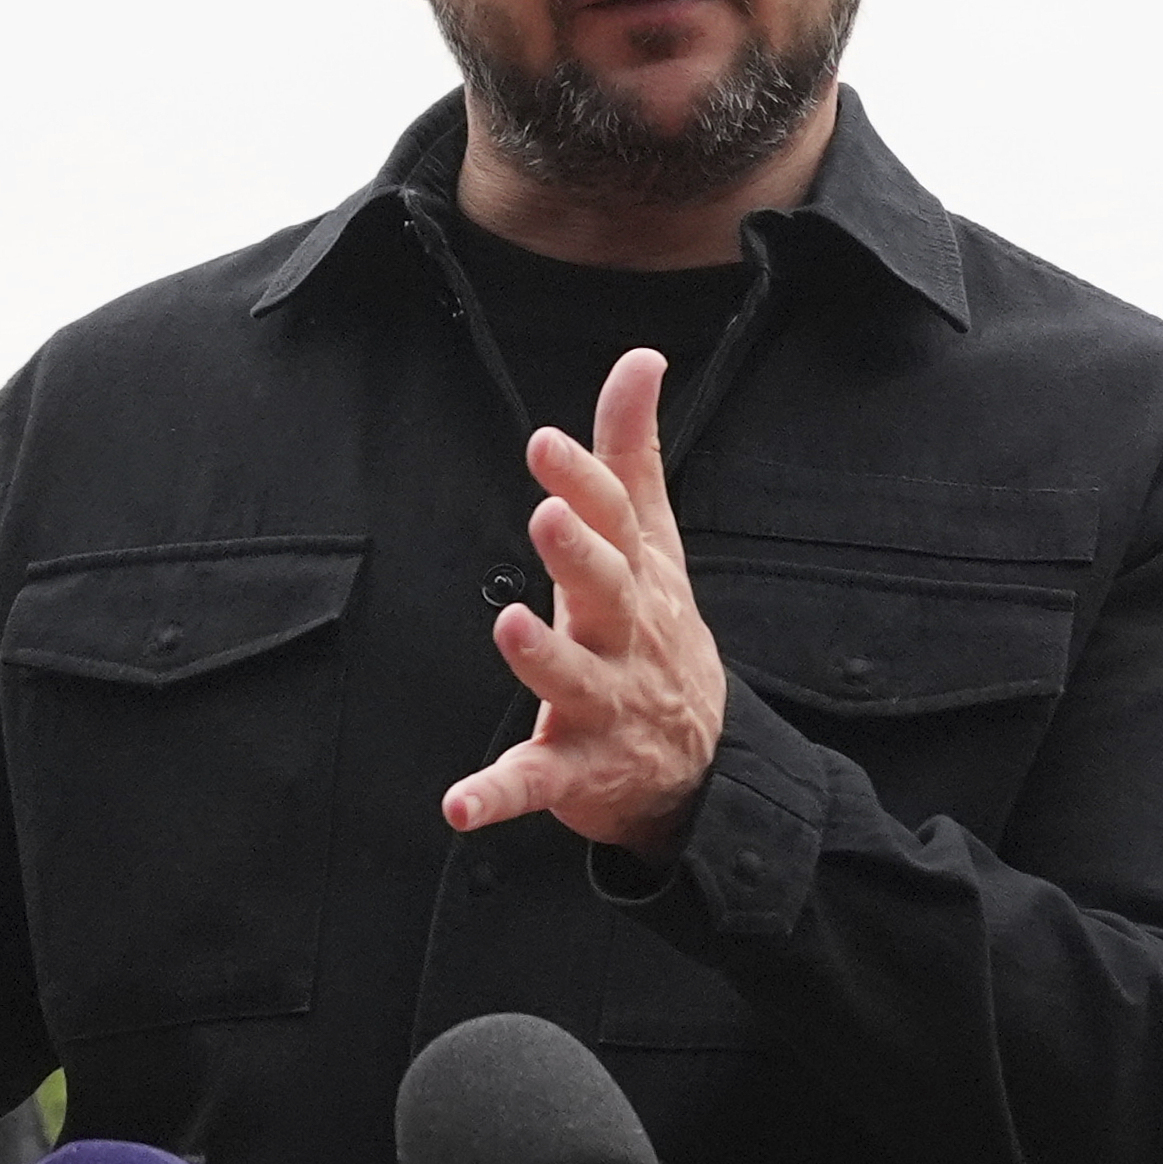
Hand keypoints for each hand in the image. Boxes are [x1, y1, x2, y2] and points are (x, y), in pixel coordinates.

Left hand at [444, 349, 725, 858]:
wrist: (702, 765)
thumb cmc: (657, 635)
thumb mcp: (654, 545)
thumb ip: (632, 456)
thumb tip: (641, 358)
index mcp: (638, 582)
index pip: (616, 525)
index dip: (584, 482)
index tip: (546, 442)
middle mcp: (625, 640)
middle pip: (607, 594)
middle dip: (580, 557)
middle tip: (547, 517)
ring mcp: (605, 708)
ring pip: (574, 683)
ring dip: (543, 659)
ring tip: (509, 625)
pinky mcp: (578, 772)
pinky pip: (538, 783)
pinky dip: (499, 795)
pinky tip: (460, 805)